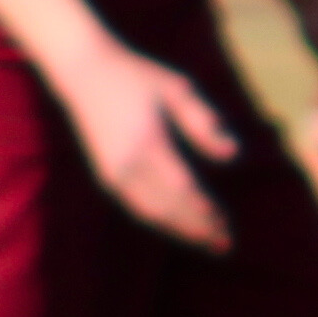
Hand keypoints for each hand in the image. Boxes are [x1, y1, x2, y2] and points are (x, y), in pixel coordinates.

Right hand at [53, 44, 247, 250]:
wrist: (84, 72)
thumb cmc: (137, 77)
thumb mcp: (176, 88)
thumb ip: (203, 121)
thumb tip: (232, 154)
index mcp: (147, 141)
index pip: (180, 187)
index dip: (203, 209)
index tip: (226, 223)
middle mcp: (127, 163)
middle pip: (167, 207)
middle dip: (197, 228)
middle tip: (226, 243)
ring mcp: (113, 173)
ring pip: (151, 213)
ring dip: (181, 230)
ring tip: (209, 242)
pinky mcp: (107, 176)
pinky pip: (138, 207)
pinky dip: (162, 221)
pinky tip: (182, 226)